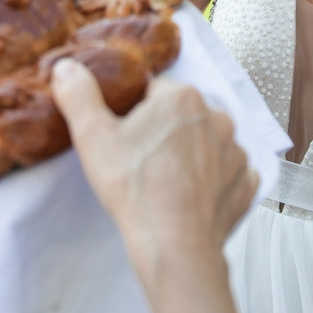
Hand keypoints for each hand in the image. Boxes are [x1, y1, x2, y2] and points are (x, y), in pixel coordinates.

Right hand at [52, 62, 256, 267]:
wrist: (174, 243)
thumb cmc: (135, 190)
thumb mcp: (93, 137)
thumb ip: (79, 96)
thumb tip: (67, 69)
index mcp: (181, 98)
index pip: (153, 92)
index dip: (135, 115)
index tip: (126, 139)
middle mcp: (217, 117)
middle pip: (182, 117)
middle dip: (164, 133)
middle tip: (141, 163)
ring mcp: (235, 150)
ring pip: (206, 143)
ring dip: (190, 155)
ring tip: (165, 183)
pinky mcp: (245, 181)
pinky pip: (228, 172)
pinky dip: (213, 181)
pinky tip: (191, 196)